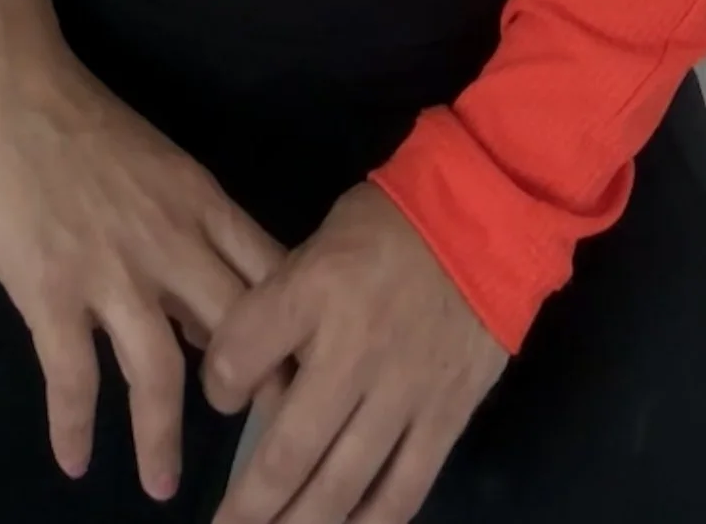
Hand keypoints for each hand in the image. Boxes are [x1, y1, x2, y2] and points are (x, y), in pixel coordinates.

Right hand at [0, 42, 284, 501]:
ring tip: (163, 489)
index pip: (272, 277)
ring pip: (159, 371)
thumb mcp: (159, 165)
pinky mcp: (51, 286)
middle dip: (252, 399)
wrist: (7, 82)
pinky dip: (74, 424)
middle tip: (257, 455)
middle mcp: (170, 240)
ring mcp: (111, 268)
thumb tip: (211, 299)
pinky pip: (72, 374)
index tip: (307, 385)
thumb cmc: (78, 116)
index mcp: (200, 204)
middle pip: (236, 332)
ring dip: (163, 437)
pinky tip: (74, 460)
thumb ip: (190, 229)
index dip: (294, 335)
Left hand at [199, 181, 508, 522]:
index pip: (240, 355)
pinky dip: (371, 522)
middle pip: (288, 449)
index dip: (219, 389)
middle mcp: (353, 350)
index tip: (222, 398)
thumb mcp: (320, 241)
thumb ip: (283, 304)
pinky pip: (404, 486)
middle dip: (249, 502)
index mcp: (313, 290)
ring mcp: (403, 391)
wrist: (486, 213)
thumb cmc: (391, 222)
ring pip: (342, 483)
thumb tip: (249, 365)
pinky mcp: (445, 414)